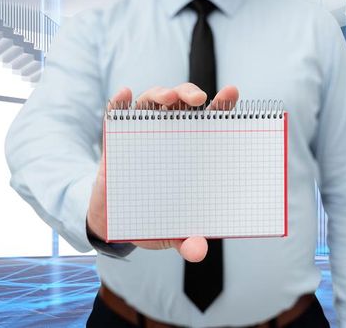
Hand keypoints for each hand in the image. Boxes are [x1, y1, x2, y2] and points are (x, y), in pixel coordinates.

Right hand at [87, 83, 239, 261]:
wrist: (114, 223)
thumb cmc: (153, 219)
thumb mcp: (172, 233)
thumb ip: (187, 241)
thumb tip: (197, 252)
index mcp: (193, 151)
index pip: (212, 121)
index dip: (223, 106)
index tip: (232, 93)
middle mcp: (170, 135)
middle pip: (182, 104)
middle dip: (189, 93)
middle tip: (197, 98)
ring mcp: (141, 134)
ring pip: (151, 103)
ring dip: (159, 93)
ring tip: (167, 97)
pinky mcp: (114, 140)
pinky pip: (114, 115)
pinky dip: (118, 102)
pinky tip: (123, 95)